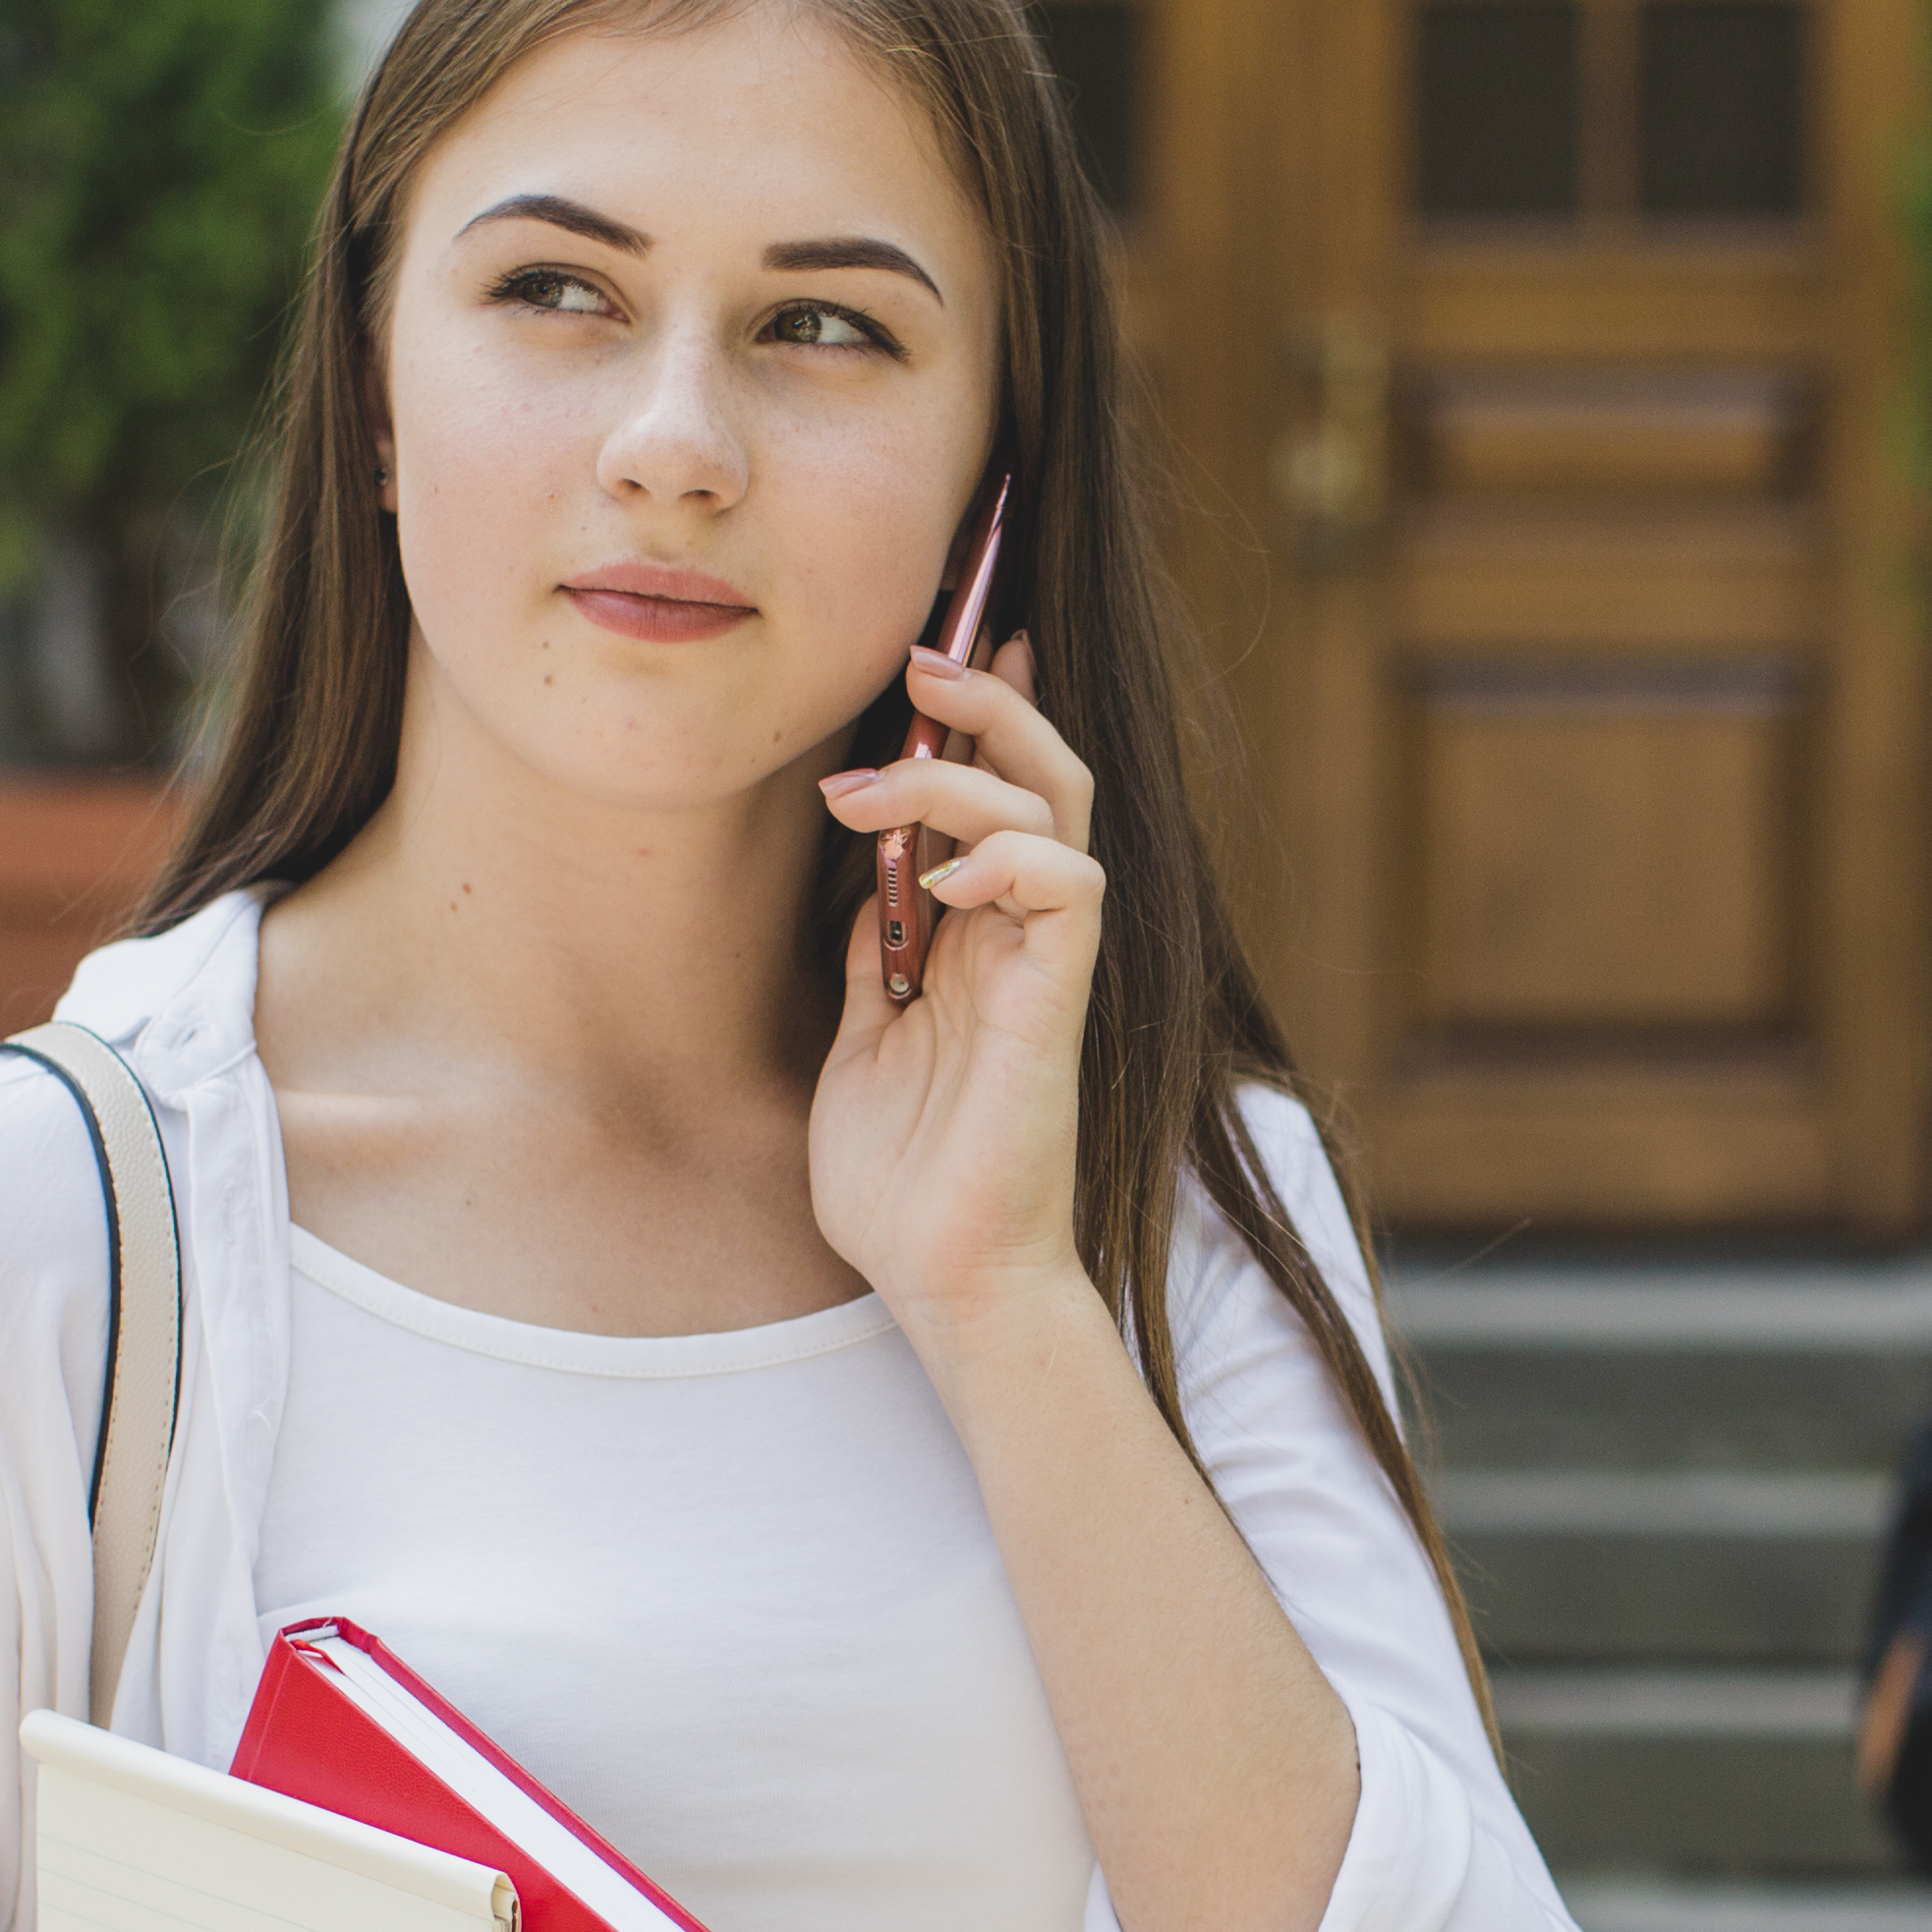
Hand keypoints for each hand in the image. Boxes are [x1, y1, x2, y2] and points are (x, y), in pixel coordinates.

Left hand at [811, 634, 1106, 1343]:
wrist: (942, 1278)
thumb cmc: (903, 1181)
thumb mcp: (861, 1040)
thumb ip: (876, 954)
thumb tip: (868, 873)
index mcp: (978, 937)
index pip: (1000, 795)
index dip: (981, 715)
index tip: (930, 654)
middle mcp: (1021, 936)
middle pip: (1041, 773)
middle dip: (985, 701)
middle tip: (916, 663)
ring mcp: (1045, 964)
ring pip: (1055, 807)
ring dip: (965, 774)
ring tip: (870, 790)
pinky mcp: (1058, 1002)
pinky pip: (1071, 887)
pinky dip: (1013, 856)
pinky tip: (943, 879)